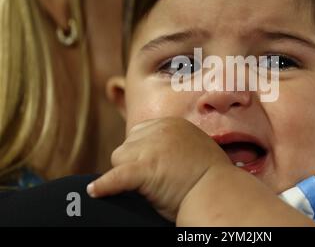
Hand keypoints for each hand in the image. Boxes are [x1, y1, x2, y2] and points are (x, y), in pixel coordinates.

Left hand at [86, 117, 231, 220]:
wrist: (219, 192)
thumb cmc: (210, 175)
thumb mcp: (193, 147)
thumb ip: (174, 143)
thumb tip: (160, 153)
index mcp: (171, 124)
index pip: (141, 133)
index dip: (142, 152)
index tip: (151, 165)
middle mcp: (160, 130)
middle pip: (128, 144)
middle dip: (134, 160)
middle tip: (152, 178)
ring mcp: (151, 148)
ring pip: (119, 157)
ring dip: (127, 172)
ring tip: (148, 186)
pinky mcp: (144, 169)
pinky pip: (116, 176)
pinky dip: (105, 186)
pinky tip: (94, 192)